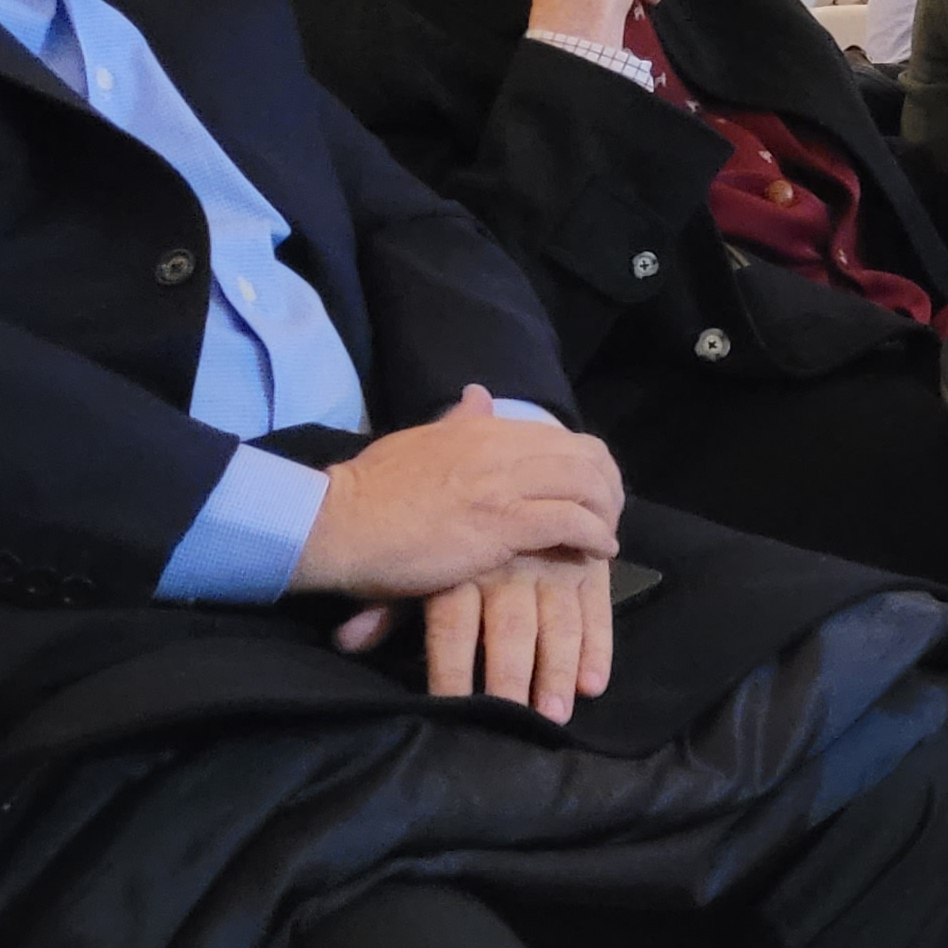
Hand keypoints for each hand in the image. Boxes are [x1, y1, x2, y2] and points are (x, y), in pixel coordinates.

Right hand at [291, 386, 625, 602]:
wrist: (337, 523)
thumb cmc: (369, 492)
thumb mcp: (418, 441)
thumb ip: (457, 422)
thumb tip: (478, 395)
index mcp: (481, 427)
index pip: (559, 435)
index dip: (587, 462)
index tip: (593, 487)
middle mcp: (500, 446)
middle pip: (583, 456)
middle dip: (608, 485)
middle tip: (610, 513)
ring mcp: (503, 484)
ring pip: (586, 484)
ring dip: (607, 511)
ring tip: (608, 534)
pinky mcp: (503, 523)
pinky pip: (571, 521)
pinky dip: (595, 536)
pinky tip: (600, 552)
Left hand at [338, 552, 613, 721]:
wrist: (485, 464)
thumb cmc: (436, 526)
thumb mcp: (409, 563)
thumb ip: (386, 604)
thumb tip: (347, 642)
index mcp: (458, 564)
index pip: (452, 626)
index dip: (451, 670)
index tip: (452, 709)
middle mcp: (505, 563)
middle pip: (510, 630)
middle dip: (513, 679)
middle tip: (518, 722)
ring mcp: (548, 561)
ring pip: (558, 621)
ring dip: (559, 671)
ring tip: (556, 715)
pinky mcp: (579, 562)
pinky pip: (593, 604)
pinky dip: (596, 644)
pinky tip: (594, 684)